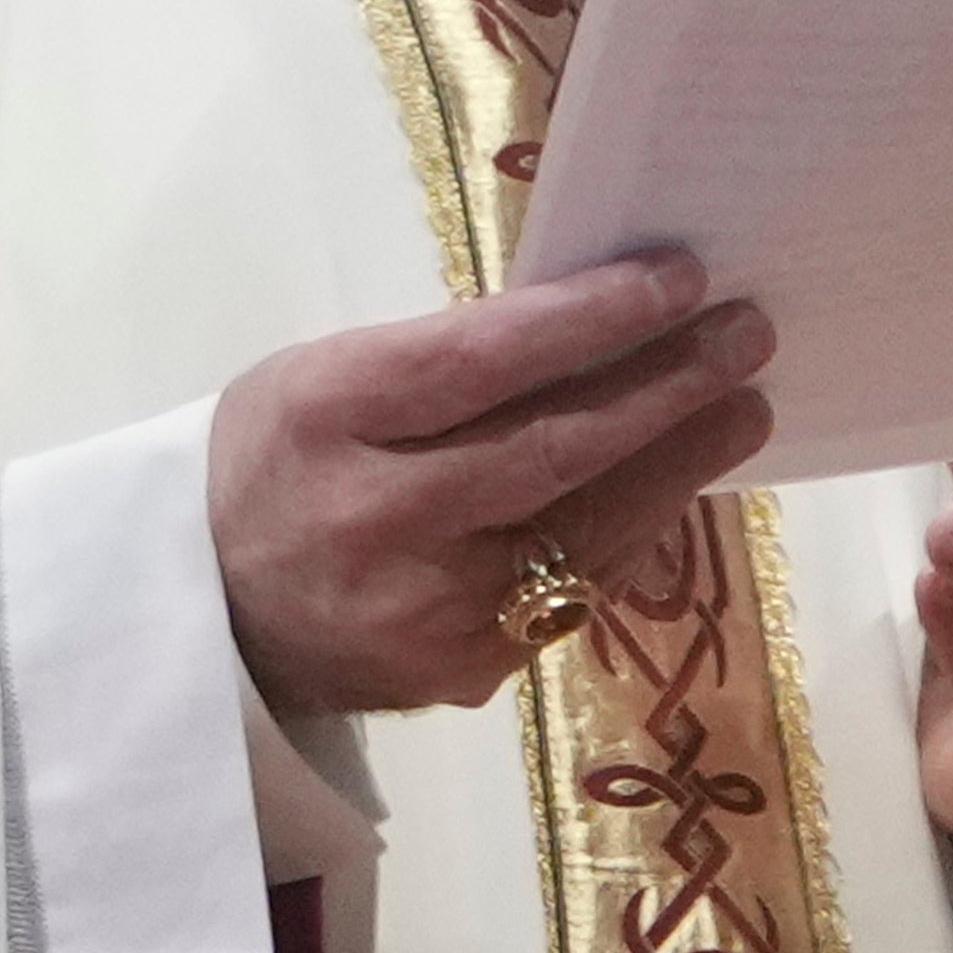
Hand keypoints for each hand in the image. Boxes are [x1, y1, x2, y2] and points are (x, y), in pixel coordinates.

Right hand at [211, 252, 774, 717]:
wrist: (204, 612)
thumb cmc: (279, 461)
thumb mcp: (329, 379)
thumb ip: (445, 362)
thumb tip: (597, 329)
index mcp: (328, 416)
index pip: (483, 360)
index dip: (592, 318)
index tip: (681, 278)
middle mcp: (376, 519)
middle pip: (553, 450)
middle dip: (667, 389)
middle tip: (748, 336)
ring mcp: (425, 610)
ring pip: (584, 530)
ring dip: (677, 464)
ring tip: (741, 407)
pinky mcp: (461, 673)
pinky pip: (570, 591)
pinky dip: (629, 531)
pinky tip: (673, 485)